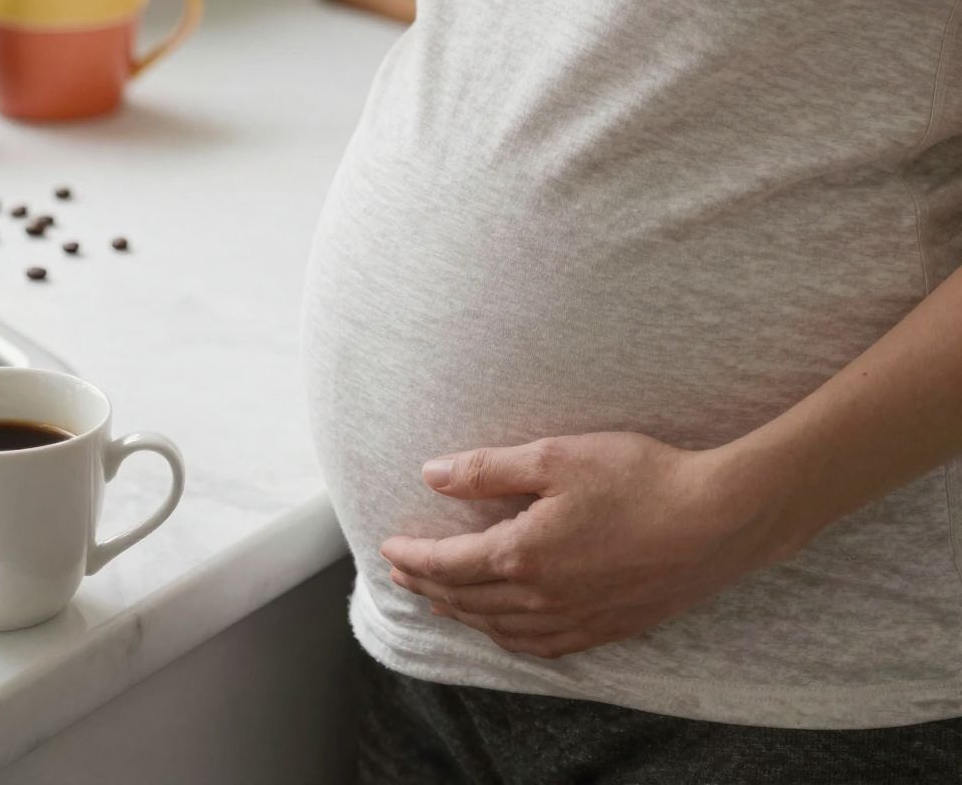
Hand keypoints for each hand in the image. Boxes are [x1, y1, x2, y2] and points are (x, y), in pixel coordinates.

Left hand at [379, 430, 788, 659]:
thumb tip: (433, 475)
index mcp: (523, 555)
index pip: (449, 565)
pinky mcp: (608, 628)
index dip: (414, 559)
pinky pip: (542, 646)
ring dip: (465, 615)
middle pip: (469, 601)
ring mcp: (577, 620)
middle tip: (404, 576)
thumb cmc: (638, 479)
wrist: (715, 521)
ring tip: (445, 600)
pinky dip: (510, 637)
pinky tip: (509, 629)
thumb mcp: (555, 458)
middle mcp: (543, 599)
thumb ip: (488, 470)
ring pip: (502, 629)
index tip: (387, 551)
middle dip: (431, 587)